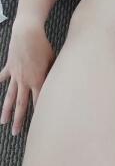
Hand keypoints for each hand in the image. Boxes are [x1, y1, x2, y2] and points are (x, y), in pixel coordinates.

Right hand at [0, 19, 55, 135]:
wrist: (28, 33)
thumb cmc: (43, 45)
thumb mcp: (53, 60)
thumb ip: (54, 74)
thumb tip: (58, 83)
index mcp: (37, 80)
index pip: (39, 102)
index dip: (39, 114)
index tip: (39, 127)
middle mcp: (25, 81)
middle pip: (21, 104)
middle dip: (18, 119)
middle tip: (15, 132)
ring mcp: (15, 75)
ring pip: (9, 96)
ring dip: (5, 110)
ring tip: (2, 122)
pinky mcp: (9, 67)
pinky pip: (2, 77)